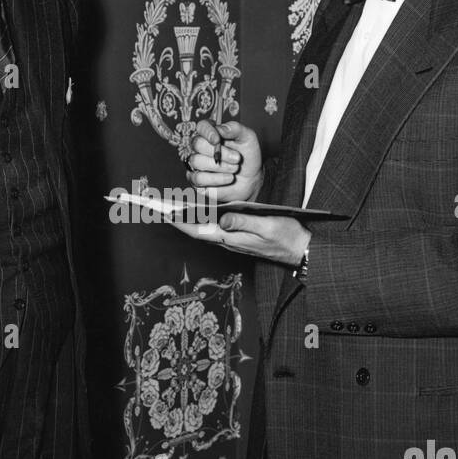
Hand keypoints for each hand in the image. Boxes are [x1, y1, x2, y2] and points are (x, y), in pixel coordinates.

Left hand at [171, 210, 310, 265]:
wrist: (301, 251)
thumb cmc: (287, 237)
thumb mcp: (268, 225)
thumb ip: (244, 222)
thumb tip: (222, 219)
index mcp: (232, 238)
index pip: (199, 230)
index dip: (179, 221)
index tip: (162, 212)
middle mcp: (228, 241)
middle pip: (196, 230)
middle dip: (176, 218)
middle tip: (156, 207)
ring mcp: (232, 240)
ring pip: (203, 229)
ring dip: (186, 219)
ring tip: (168, 207)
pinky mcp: (238, 237)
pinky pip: (213, 229)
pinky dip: (200, 220)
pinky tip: (194, 212)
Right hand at [187, 120, 263, 203]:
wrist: (251, 179)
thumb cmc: (247, 156)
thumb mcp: (248, 138)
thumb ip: (235, 128)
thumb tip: (220, 128)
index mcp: (212, 132)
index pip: (201, 126)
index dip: (207, 132)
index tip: (217, 140)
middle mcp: (201, 146)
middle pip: (197, 144)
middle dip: (220, 152)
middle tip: (237, 158)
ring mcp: (197, 163)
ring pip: (197, 161)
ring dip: (220, 166)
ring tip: (235, 168)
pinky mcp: (196, 179)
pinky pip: (198, 178)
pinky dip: (216, 179)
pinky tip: (228, 178)